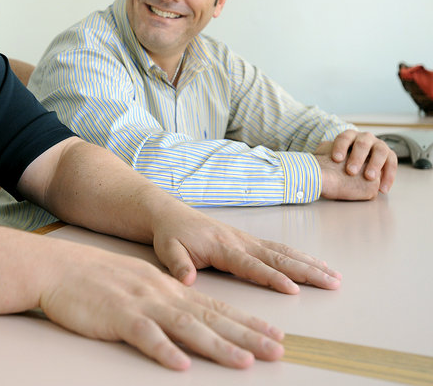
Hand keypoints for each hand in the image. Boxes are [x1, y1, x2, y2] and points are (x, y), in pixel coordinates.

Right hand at [39, 241, 284, 369]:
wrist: (59, 267)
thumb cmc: (95, 278)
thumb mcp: (137, 283)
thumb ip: (162, 298)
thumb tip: (187, 315)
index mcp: (166, 288)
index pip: (215, 305)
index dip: (246, 321)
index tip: (274, 334)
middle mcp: (160, 294)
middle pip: (210, 317)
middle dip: (247, 336)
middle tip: (278, 351)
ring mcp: (140, 304)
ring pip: (185, 327)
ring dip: (217, 346)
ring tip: (244, 363)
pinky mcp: (117, 317)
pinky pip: (144, 336)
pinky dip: (163, 350)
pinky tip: (180, 365)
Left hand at [150, 205, 341, 294]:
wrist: (170, 215)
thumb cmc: (170, 235)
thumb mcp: (168, 250)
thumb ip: (179, 265)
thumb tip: (188, 280)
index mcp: (222, 247)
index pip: (251, 265)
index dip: (272, 277)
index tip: (293, 289)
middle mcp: (240, 241)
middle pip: (278, 258)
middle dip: (306, 271)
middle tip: (332, 283)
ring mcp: (247, 239)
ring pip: (284, 252)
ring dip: (310, 264)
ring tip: (335, 276)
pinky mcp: (249, 240)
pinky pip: (280, 248)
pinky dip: (300, 257)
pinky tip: (316, 265)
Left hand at [316, 130, 396, 193]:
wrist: (353, 165)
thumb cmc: (338, 162)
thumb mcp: (329, 156)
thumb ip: (322, 155)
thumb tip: (310, 160)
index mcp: (349, 136)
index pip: (344, 137)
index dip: (339, 147)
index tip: (335, 159)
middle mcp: (365, 138)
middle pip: (362, 143)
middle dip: (357, 156)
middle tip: (351, 171)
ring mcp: (378, 145)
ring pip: (380, 150)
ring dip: (375, 164)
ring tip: (369, 178)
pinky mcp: (389, 156)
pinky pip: (392, 163)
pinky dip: (389, 176)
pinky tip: (382, 189)